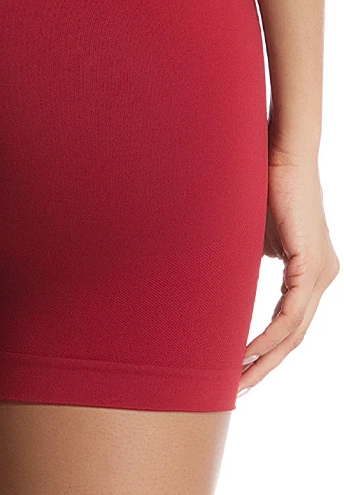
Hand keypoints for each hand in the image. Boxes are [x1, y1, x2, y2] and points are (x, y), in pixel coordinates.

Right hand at [238, 148, 338, 394]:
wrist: (281, 154)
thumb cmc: (262, 186)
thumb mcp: (252, 237)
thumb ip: (248, 263)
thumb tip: (224, 283)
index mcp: (309, 272)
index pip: (289, 324)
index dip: (265, 350)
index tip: (238, 368)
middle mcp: (322, 277)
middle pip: (294, 338)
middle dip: (264, 366)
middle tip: (238, 390)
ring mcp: (321, 274)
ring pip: (294, 332)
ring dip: (264, 359)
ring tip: (238, 379)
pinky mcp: (312, 266)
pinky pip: (291, 315)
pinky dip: (269, 336)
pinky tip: (246, 351)